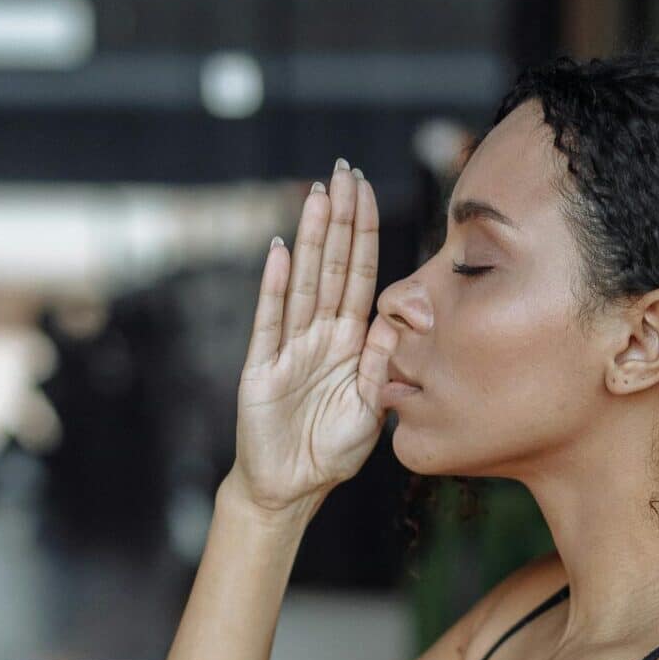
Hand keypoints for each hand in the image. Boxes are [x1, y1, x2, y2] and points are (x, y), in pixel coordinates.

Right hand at [229, 157, 399, 513]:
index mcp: (350, 345)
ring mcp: (289, 347)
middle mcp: (320, 336)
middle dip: (339, 220)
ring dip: (312, 240)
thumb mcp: (370, 412)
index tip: (368, 192)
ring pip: (304, 283)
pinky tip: (281, 251)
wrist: (289, 488)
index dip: (365, 235)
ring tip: (317, 196)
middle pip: (333, 268)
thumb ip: (380, 368)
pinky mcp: (262, 366)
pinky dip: (275, 286)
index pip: (361, 278)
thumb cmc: (331, 452)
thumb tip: (396, 323)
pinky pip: (270, 320)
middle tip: (343, 171)